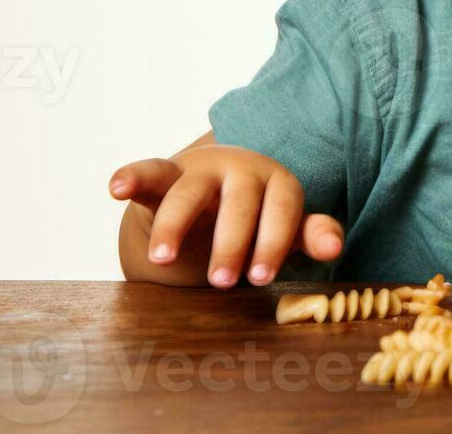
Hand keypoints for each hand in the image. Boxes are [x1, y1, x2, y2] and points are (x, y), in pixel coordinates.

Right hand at [109, 145, 342, 287]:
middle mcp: (241, 169)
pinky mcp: (165, 175)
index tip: (260, 278)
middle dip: (231, 245)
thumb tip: (334, 248)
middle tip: (223, 282)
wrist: (213, 196)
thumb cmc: (257, 217)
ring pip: (187, 195)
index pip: (282, 211)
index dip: (272, 244)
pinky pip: (149, 171)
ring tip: (162, 257)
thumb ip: (310, 234)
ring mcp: (200, 170)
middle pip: (237, 206)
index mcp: (278, 182)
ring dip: (174, 226)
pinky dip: (131, 175)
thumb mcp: (286, 227)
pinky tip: (116, 188)